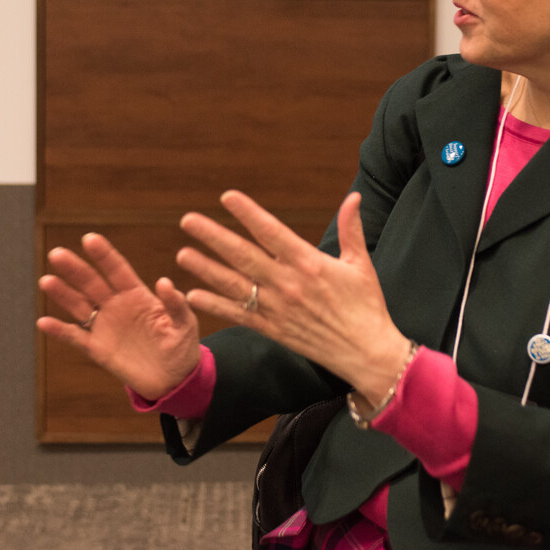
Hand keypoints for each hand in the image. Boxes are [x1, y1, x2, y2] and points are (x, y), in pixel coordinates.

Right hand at [37, 232, 201, 400]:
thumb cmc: (182, 346)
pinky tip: (43, 322)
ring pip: (79, 305)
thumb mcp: (185, 324)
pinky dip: (59, 331)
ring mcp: (105, 326)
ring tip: (46, 280)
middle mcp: (116, 305)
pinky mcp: (97, 349)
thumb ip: (175, 304)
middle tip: (57, 254)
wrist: (174, 380)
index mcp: (137, 295)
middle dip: (75, 269)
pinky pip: (75, 337)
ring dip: (62, 294)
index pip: (117, 270)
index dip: (104, 255)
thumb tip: (164, 282)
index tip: (90, 239)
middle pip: (92, 283)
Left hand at [177, 190, 412, 403]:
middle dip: (213, 236)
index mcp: (309, 262)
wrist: (367, 352)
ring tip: (182, 254)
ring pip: (234, 285)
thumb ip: (352, 228)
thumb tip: (353, 196)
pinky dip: (215, 306)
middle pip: (243, 255)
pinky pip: (239, 316)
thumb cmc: (366, 306)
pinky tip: (192, 296)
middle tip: (188, 220)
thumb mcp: (361, 264)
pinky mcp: (273, 329)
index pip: (271, 232)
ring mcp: (277, 308)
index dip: (247, 213)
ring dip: (206, 269)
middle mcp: (288, 284)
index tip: (226, 197)